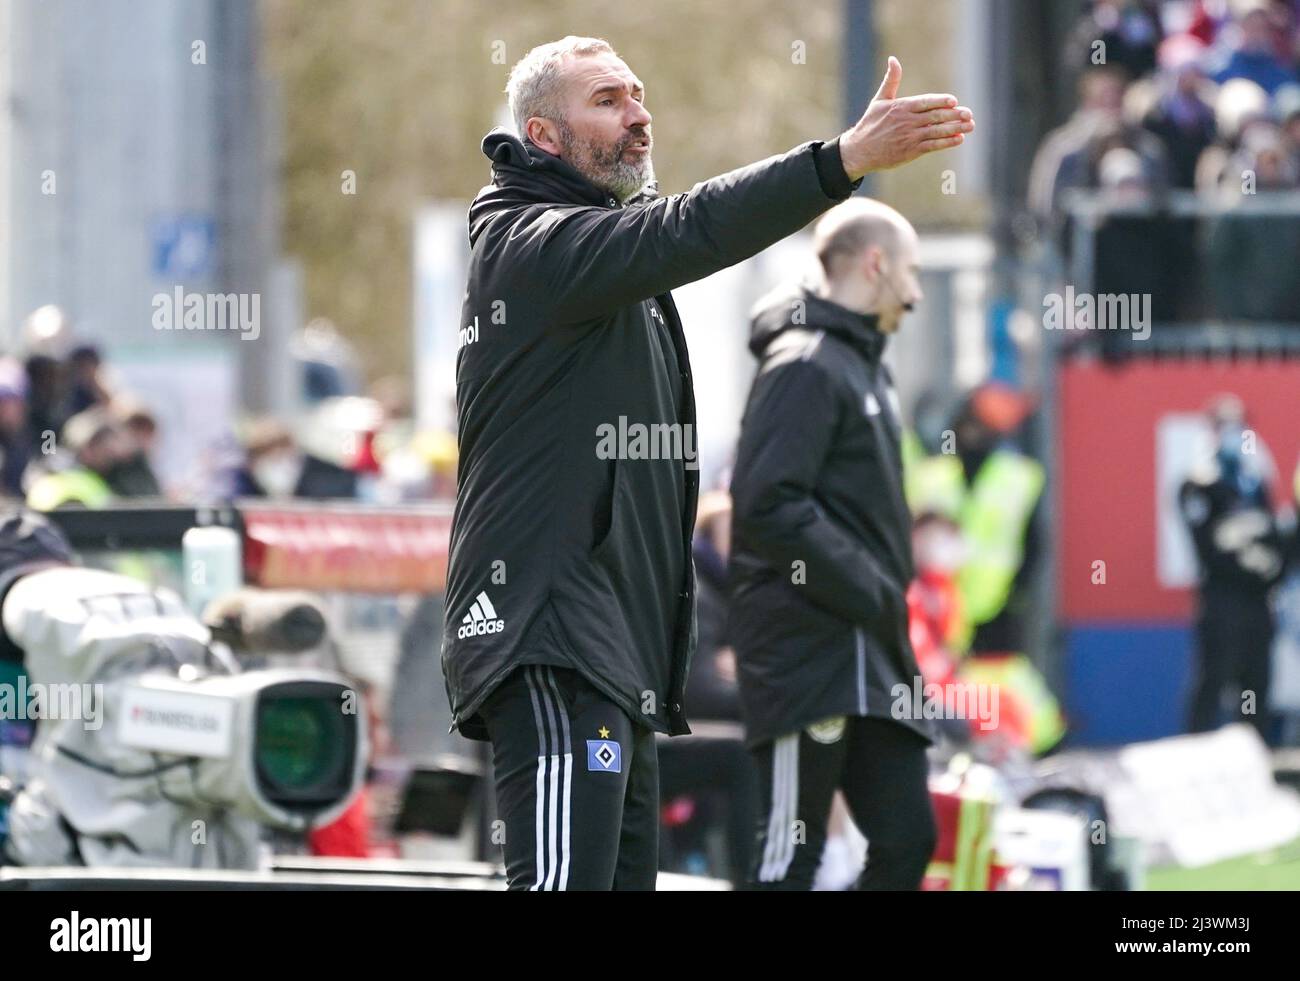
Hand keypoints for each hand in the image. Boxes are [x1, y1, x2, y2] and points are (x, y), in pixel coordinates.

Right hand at [838, 56, 974, 179]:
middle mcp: (907, 121)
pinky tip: (958, 139)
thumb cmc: (870, 124)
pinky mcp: (911, 151)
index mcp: (902, 107)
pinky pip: (932, 146)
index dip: (941, 101)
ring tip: (970, 126)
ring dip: (955, 129)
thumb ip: (891, 80)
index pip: (926, 102)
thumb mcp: (879, 100)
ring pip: (937, 131)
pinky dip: (946, 143)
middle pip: (935, 117)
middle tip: (969, 114)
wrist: (859, 151)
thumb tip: (893, 59)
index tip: (954, 101)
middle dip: (954, 115)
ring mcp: (910, 137)